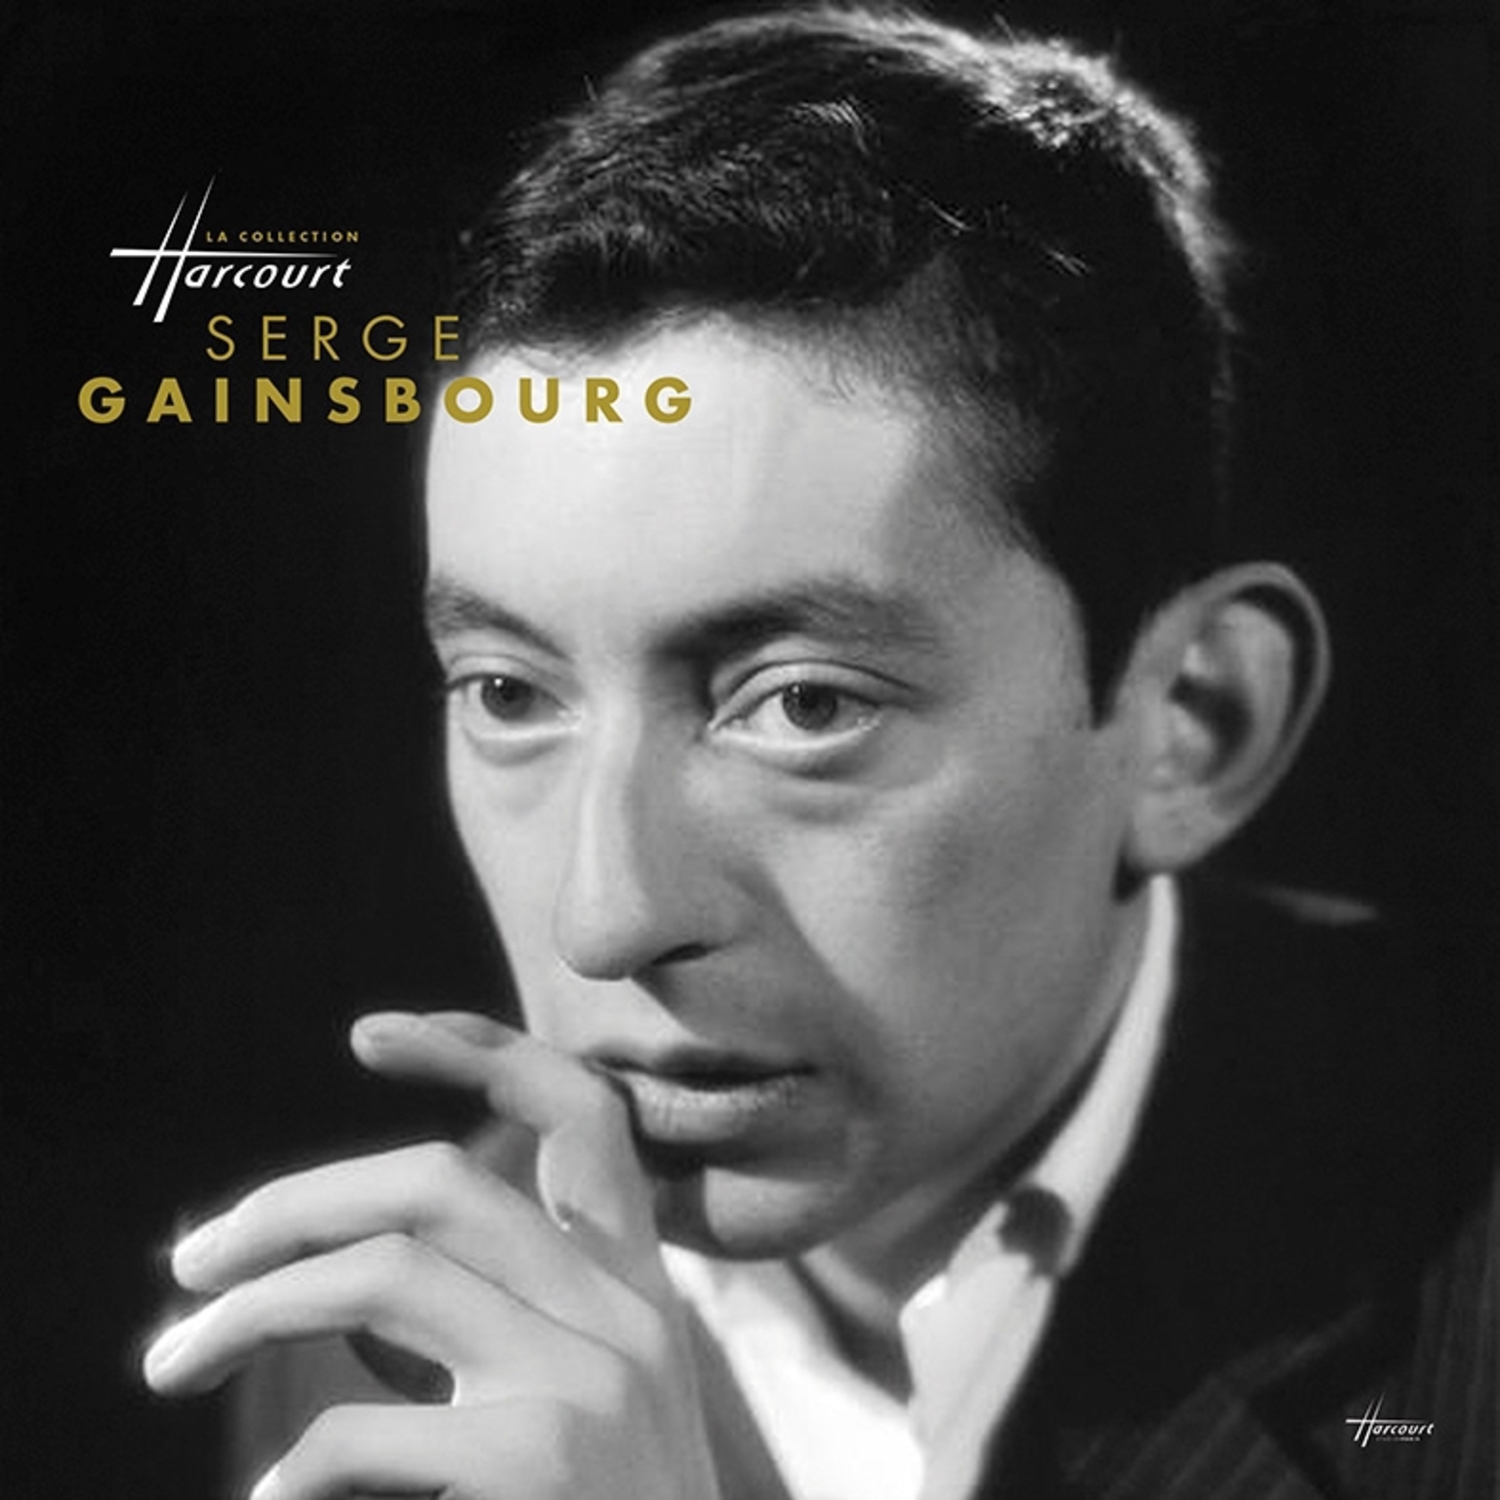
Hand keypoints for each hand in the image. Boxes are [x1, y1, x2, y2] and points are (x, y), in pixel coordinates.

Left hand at [143, 1012, 721, 1499]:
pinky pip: (356, 1438)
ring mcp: (587, 1384)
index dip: (483, 1047)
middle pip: (440, 1179)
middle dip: (295, 1203)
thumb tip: (330, 1275)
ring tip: (170, 1360)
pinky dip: (286, 1471)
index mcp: (633, 1289)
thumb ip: (486, 1328)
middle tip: (194, 1259)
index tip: (373, 1031)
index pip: (583, 1115)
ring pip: (386, 1272)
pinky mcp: (540, 1466)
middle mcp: (622, 1314)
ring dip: (249, 1313)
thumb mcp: (576, 1407)